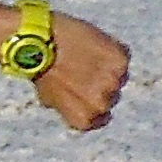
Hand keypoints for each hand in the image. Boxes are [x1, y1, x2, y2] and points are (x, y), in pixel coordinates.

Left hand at [34, 13, 129, 132]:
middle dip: (101, 83)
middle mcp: (101, 104)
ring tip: (85, 53)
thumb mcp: (49, 97)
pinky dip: (111, 48)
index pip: (102, 118)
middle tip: (83, 66)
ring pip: (119, 75)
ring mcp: (113, 82)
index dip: (94, 102)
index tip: (86, 88)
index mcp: (85, 119)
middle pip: (112, 95)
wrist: (40, 42)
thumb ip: (69, 107)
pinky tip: (92, 42)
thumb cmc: (40, 68)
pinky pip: (122, 55)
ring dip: (108, 65)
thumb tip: (81, 105)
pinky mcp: (119, 60)